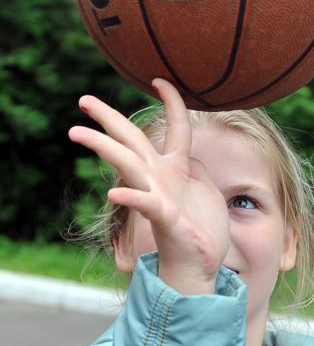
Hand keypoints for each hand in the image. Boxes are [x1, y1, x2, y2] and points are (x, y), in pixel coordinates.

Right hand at [68, 78, 229, 291]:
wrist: (200, 265)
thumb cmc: (203, 228)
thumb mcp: (205, 188)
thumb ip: (195, 167)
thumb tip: (191, 151)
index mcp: (177, 167)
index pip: (177, 125)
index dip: (171, 100)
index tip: (158, 80)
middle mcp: (162, 175)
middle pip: (132, 137)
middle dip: (108, 117)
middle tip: (83, 100)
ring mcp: (159, 193)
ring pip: (128, 162)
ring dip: (103, 146)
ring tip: (75, 132)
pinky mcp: (163, 216)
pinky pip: (144, 202)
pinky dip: (131, 196)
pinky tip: (114, 193)